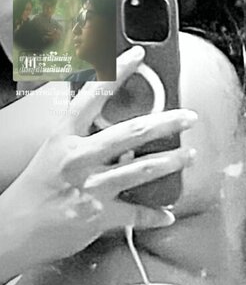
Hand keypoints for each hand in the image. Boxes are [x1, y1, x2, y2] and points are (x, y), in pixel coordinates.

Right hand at [0, 46, 196, 280]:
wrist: (15, 230)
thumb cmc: (33, 191)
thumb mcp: (52, 152)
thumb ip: (83, 139)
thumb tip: (119, 136)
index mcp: (64, 136)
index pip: (93, 94)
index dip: (119, 71)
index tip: (139, 55)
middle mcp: (79, 158)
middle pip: (133, 132)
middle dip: (168, 122)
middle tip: (188, 117)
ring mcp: (91, 187)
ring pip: (143, 169)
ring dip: (172, 162)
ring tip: (188, 156)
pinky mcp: (99, 215)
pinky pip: (136, 213)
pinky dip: (155, 214)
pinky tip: (167, 213)